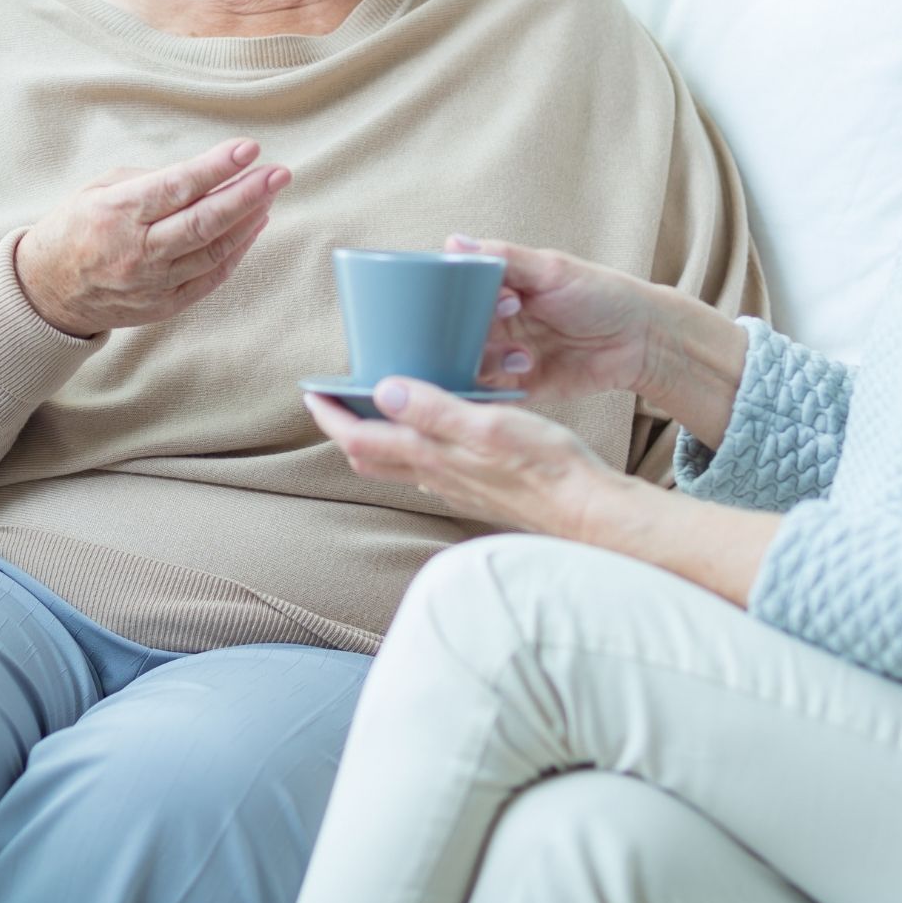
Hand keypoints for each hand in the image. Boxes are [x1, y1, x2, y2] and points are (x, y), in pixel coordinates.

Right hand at [14, 138, 290, 337]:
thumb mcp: (99, 189)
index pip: (177, 187)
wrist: (48, 292)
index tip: (248, 149)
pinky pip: (211, 277)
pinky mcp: (164, 305)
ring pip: (214, 251)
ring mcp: (153, 283)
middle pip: (204, 222)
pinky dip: (236, 251)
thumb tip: (204, 174)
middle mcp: (137, 251)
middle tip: (279, 174)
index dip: (216, 168)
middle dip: (247, 195)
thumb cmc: (75, 229)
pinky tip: (253, 226)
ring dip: (249, 221)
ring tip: (270, 194)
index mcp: (117, 214)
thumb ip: (150, 181)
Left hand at [302, 379, 627, 537]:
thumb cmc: (547, 467)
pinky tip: (430, 433)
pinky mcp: (476, 491)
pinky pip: (427, 470)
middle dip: (344, 428)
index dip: (330, 416)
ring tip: (373, 406)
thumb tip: (384, 390)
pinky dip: (411, 447)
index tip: (313, 392)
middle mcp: (436, 477)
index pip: (360, 439)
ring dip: (375, 438)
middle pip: (370, 456)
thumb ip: (435, 410)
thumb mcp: (490, 425)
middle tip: (333, 399)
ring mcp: (455, 488)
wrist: (588, 512)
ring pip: (397, 465)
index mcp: (432, 456)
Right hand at [450, 234, 745, 447]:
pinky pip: (487, 395)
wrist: (640, 339)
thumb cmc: (599, 293)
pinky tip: (521, 373)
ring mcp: (501, 357)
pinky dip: (492, 390)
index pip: (451, 296)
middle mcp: (490, 324)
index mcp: (493, 291)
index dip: (456, 299)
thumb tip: (453, 240)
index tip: (490, 297)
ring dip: (487, 361)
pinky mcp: (517, 388)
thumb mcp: (551, 269)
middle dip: (467, 334)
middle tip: (505, 324)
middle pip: (451, 333)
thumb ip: (502, 258)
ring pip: (466, 364)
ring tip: (524, 354)